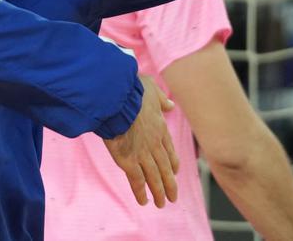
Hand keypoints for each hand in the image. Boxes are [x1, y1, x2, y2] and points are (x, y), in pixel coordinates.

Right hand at [103, 75, 178, 207]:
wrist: (117, 99)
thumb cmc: (131, 90)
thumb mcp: (151, 88)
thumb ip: (161, 98)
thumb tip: (170, 105)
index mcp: (159, 128)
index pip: (169, 150)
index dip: (173, 163)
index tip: (175, 172)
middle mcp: (154, 144)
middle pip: (164, 168)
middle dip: (169, 184)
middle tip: (173, 197)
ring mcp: (142, 154)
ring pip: (153, 178)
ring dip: (159, 192)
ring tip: (162, 203)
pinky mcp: (128, 161)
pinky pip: (136, 181)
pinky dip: (141, 192)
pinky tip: (143, 202)